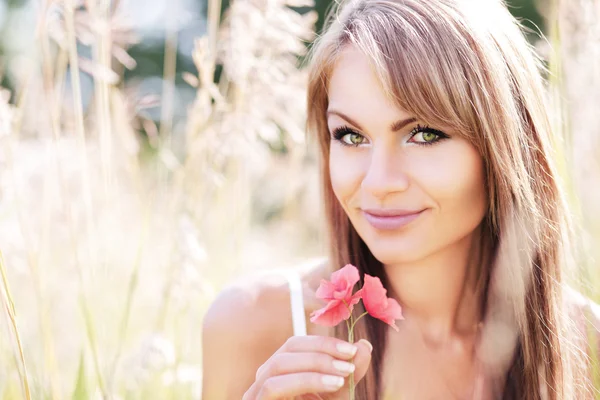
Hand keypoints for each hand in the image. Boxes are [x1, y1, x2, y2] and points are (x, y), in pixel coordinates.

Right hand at [242, 335, 372, 399]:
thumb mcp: (338, 398)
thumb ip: (349, 373)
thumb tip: (364, 344)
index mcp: (281, 375)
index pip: (296, 345)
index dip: (323, 342)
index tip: (353, 348)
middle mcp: (263, 382)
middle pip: (286, 350)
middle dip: (321, 351)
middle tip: (350, 359)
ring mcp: (255, 396)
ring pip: (278, 365)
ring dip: (315, 364)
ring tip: (344, 373)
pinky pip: (274, 387)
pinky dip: (306, 381)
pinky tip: (333, 384)